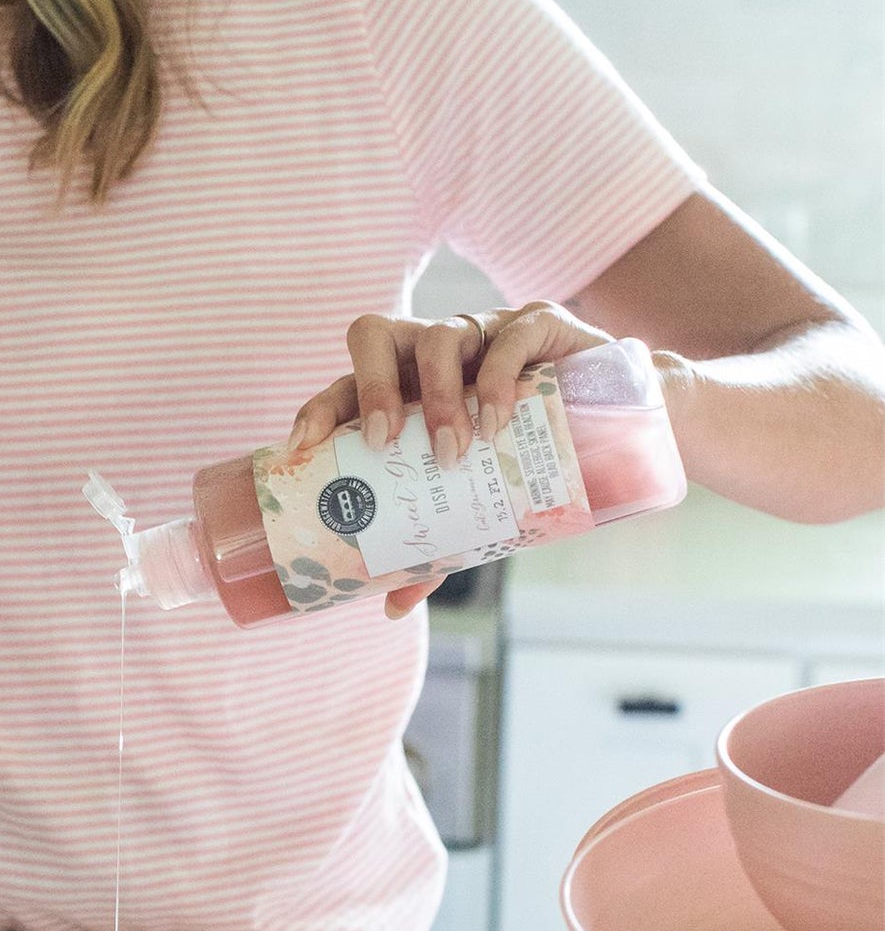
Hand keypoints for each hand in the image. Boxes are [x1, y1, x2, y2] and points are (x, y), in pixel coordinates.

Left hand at [288, 301, 614, 618]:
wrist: (626, 427)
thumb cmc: (529, 461)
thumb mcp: (479, 503)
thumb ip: (435, 547)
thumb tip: (391, 607)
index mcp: (406, 387)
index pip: (345, 385)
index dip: (318, 408)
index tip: (303, 445)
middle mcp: (434, 352)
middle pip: (375, 337)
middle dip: (370, 387)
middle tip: (383, 442)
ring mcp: (485, 330)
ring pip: (439, 335)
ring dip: (437, 396)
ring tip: (454, 452)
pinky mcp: (538, 323)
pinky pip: (506, 336)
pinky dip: (495, 380)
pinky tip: (497, 422)